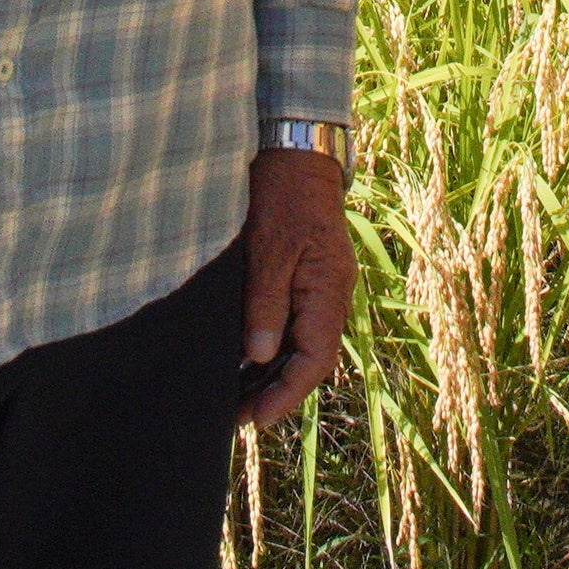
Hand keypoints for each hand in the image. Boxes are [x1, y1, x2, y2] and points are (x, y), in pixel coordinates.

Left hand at [239, 147, 353, 427]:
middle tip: (237, 418)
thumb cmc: (283, 194)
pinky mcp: (307, 274)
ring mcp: (322, 284)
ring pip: (302, 343)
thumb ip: (265, 304)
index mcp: (329, 289)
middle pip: (310, 358)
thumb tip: (259, 357)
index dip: (287, 394)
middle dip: (277, 391)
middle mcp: (331, 293)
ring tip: (236, 397)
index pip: (315, 359)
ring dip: (273, 372)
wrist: (297, 149)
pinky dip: (273, 344)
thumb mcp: (268, 248)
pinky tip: (246, 356)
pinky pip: (296, 321)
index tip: (257, 420)